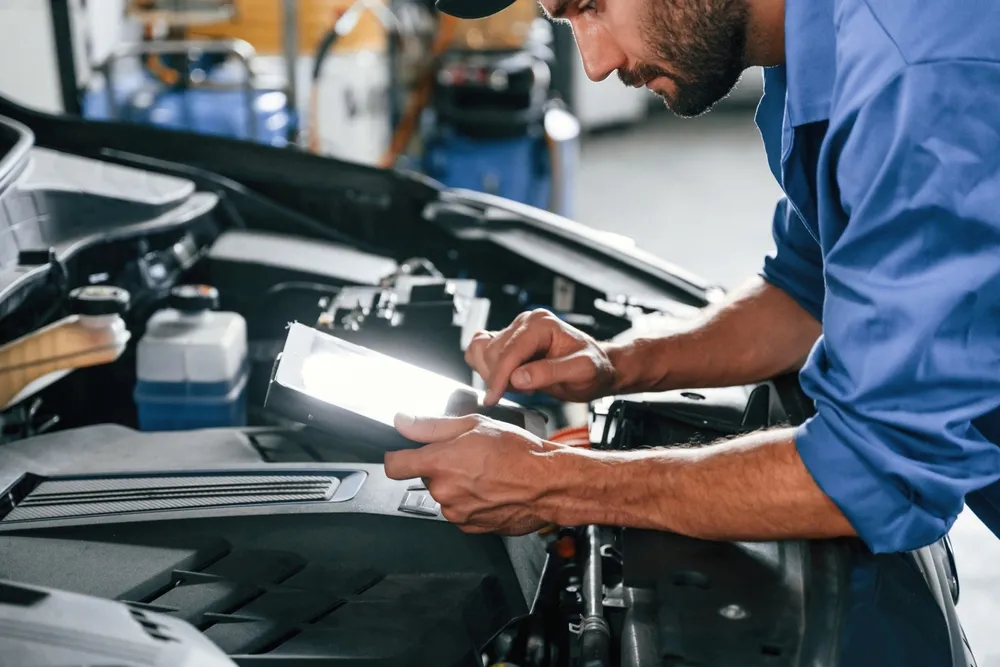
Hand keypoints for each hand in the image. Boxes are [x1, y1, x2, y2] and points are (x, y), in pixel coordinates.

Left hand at [383, 413, 560, 534]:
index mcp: (440, 464)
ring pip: (445, 495)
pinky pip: (461, 512)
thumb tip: (402, 421)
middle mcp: (444, 492)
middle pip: (426, 478)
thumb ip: (431, 425)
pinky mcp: (471, 528)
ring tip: (485, 474)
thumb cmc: (519, 452)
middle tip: (469, 457)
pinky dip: (471, 502)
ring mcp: (457, 513)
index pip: (394, 466)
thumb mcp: (475, 425)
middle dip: (441, 468)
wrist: (549, 483)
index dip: (397, 457)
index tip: (404, 456)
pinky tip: (491, 489)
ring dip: (457, 486)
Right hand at [466, 308, 616, 404]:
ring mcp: (515, 330)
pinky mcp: (509, 340)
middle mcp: (526, 322)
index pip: (510, 350)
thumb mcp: (581, 372)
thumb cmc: (594, 369)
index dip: (499, 377)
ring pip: (483, 352)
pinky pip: (481, 349)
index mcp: (542, 323)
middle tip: (522, 392)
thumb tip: (518, 378)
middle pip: (492, 351)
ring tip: (520, 385)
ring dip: (493, 374)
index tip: (493, 398)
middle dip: (499, 378)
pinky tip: (507, 379)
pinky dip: (485, 367)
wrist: (598, 370)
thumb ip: (549, 373)